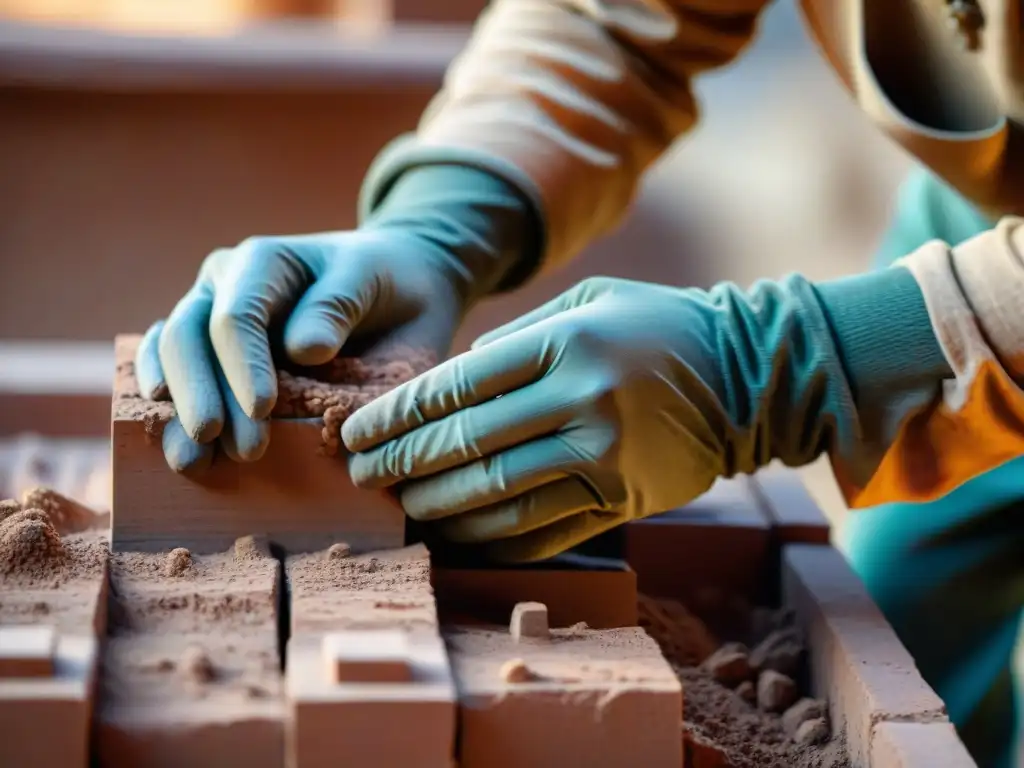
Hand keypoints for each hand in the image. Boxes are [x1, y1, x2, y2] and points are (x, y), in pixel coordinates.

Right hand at [136, 228, 466, 473]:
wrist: (394, 287)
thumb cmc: (384, 282)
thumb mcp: (373, 281)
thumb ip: (338, 305)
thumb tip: (301, 349)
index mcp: (261, 262)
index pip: (236, 317)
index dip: (242, 366)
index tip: (262, 409)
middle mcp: (222, 285)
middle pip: (188, 338)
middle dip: (205, 396)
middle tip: (238, 448)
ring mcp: (208, 317)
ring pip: (171, 357)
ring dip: (178, 412)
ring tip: (195, 463)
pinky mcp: (209, 351)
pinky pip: (169, 371)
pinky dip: (168, 406)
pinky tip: (173, 442)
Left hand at [341, 277, 737, 561]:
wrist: (749, 376)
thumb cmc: (659, 327)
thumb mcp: (590, 302)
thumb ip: (517, 336)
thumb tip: (456, 374)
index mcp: (564, 343)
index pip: (455, 386)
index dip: (395, 415)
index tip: (355, 432)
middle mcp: (580, 401)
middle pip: (465, 444)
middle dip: (400, 464)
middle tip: (360, 477)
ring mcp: (604, 457)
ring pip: (496, 495)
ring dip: (437, 507)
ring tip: (400, 506)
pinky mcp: (622, 500)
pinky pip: (541, 530)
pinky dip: (490, 537)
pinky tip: (457, 536)